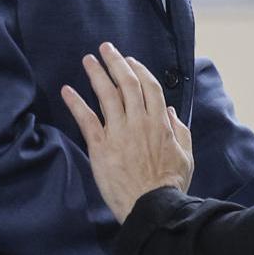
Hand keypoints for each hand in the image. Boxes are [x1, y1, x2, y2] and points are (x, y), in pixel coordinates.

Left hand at [60, 43, 194, 221]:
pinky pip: (87, 120)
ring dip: (96, 74)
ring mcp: (120, 133)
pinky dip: (76, 103)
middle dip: (116, 62)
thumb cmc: (170, 184)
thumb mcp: (185, 155)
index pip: (149, 86)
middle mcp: (140, 122)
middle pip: (127, 83)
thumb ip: (180, 130)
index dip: (139, 70)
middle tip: (106, 48)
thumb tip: (171, 111)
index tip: (130, 60)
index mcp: (160, 122)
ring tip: (88, 60)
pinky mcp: (102, 147)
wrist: (152, 207)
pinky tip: (67, 90)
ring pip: (107, 95)